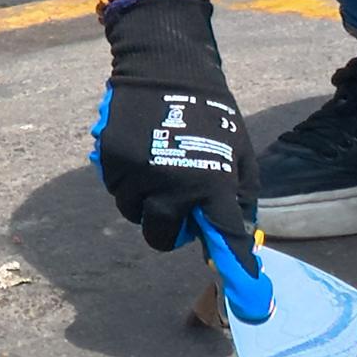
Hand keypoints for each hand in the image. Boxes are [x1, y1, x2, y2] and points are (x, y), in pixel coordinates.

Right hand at [92, 0, 255, 259]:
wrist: (165, 68)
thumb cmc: (211, 112)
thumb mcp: (239, 150)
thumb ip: (240, 194)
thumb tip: (237, 233)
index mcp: (210, 184)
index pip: (224, 236)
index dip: (233, 264)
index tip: (244, 287)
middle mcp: (172, 187)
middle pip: (162, 238)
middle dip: (171, 231)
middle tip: (181, 210)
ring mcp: (137, 176)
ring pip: (135, 214)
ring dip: (147, 204)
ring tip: (160, 171)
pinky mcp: (112, 163)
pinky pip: (118, 190)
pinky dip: (129, 183)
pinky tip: (143, 156)